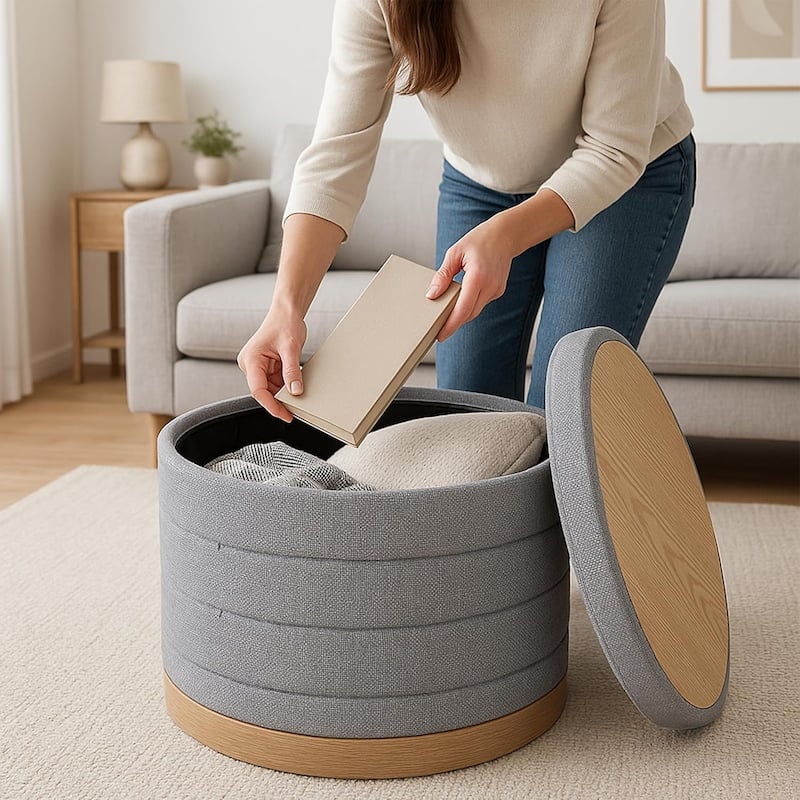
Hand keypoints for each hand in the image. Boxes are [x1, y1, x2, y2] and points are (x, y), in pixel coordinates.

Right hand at [237, 308, 306, 422]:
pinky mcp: (264, 367)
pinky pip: (274, 382)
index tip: (285, 415)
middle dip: (279, 401)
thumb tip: (295, 392)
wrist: (286, 312)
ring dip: (283, 393)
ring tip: (297, 394)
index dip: (272, 406)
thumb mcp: (291, 348)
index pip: (258, 390)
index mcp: (251, 359)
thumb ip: (292, 371)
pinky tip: (294, 386)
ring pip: (269, 388)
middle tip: (296, 410)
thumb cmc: (285, 324)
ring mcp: (256, 366)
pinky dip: (284, 386)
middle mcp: (250, 364)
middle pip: (263, 391)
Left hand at [426, 216, 515, 340]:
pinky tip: (460, 301)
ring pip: (475, 311)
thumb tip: (432, 294)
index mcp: (478, 276)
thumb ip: (443, 276)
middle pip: (469, 314)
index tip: (440, 335)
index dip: (451, 325)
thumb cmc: (480, 240)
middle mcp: (490, 286)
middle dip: (453, 323)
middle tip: (437, 329)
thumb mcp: (454, 253)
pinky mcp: (498, 291)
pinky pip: (480, 304)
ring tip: (445, 315)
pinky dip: (469, 305)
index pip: (463, 308)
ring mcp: (496, 290)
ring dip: (461, 314)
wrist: (505, 235)